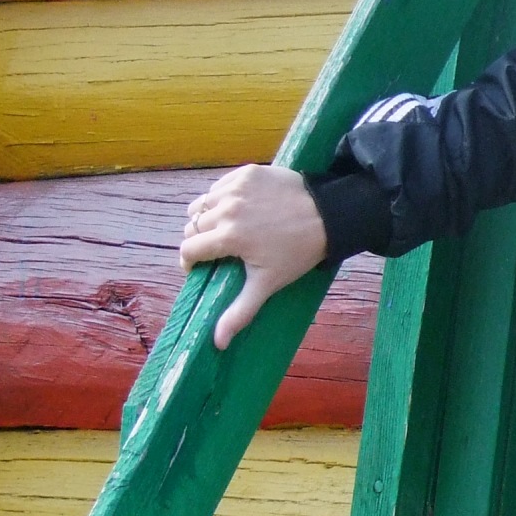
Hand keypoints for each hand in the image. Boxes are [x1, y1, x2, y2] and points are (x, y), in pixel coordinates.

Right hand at [181, 165, 327, 348]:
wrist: (328, 214)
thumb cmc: (297, 252)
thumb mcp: (267, 284)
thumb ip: (239, 312)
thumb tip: (217, 343)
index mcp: (228, 236)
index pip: (188, 249)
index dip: (190, 261)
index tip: (201, 266)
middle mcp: (226, 208)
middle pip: (192, 226)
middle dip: (199, 240)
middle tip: (217, 249)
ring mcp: (235, 187)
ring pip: (202, 204)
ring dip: (207, 217)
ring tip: (224, 228)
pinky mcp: (246, 171)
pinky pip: (219, 186)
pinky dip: (221, 197)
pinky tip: (238, 208)